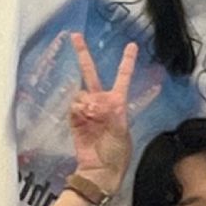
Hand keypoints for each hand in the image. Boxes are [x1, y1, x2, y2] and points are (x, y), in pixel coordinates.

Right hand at [65, 34, 136, 189]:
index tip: (131, 45)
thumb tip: (93, 102)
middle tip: (75, 35)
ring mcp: (86, 109)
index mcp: (118, 103)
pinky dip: (78, 110)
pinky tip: (84, 119)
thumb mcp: (121, 130)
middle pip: (91, 73)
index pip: (123, 77)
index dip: (127, 61)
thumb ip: (109, 112)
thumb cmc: (116, 152)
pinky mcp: (74, 118)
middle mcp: (101, 102)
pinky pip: (73, 105)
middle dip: (83, 55)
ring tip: (93, 118)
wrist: (100, 169)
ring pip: (81, 93)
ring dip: (87, 103)